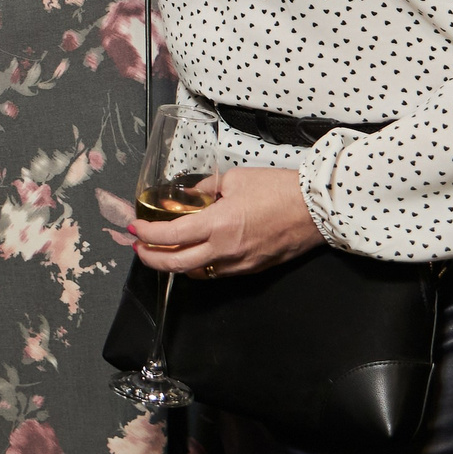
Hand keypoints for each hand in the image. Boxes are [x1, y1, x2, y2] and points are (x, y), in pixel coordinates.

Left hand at [128, 166, 323, 277]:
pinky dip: (199, 265)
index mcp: (218, 225)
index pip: (170, 237)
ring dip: (175, 264)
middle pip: (176, 265)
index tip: (135, 228)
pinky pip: (217, 272)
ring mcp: (240, 264)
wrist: (317, 208)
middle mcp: (225, 251)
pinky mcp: (253, 269)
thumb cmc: (278, 189)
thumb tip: (187, 196)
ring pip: (196, 273)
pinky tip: (195, 253)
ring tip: (164, 250)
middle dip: (151, 258)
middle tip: (140, 248)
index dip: (147, 234)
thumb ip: (205, 190)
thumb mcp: (234, 180)